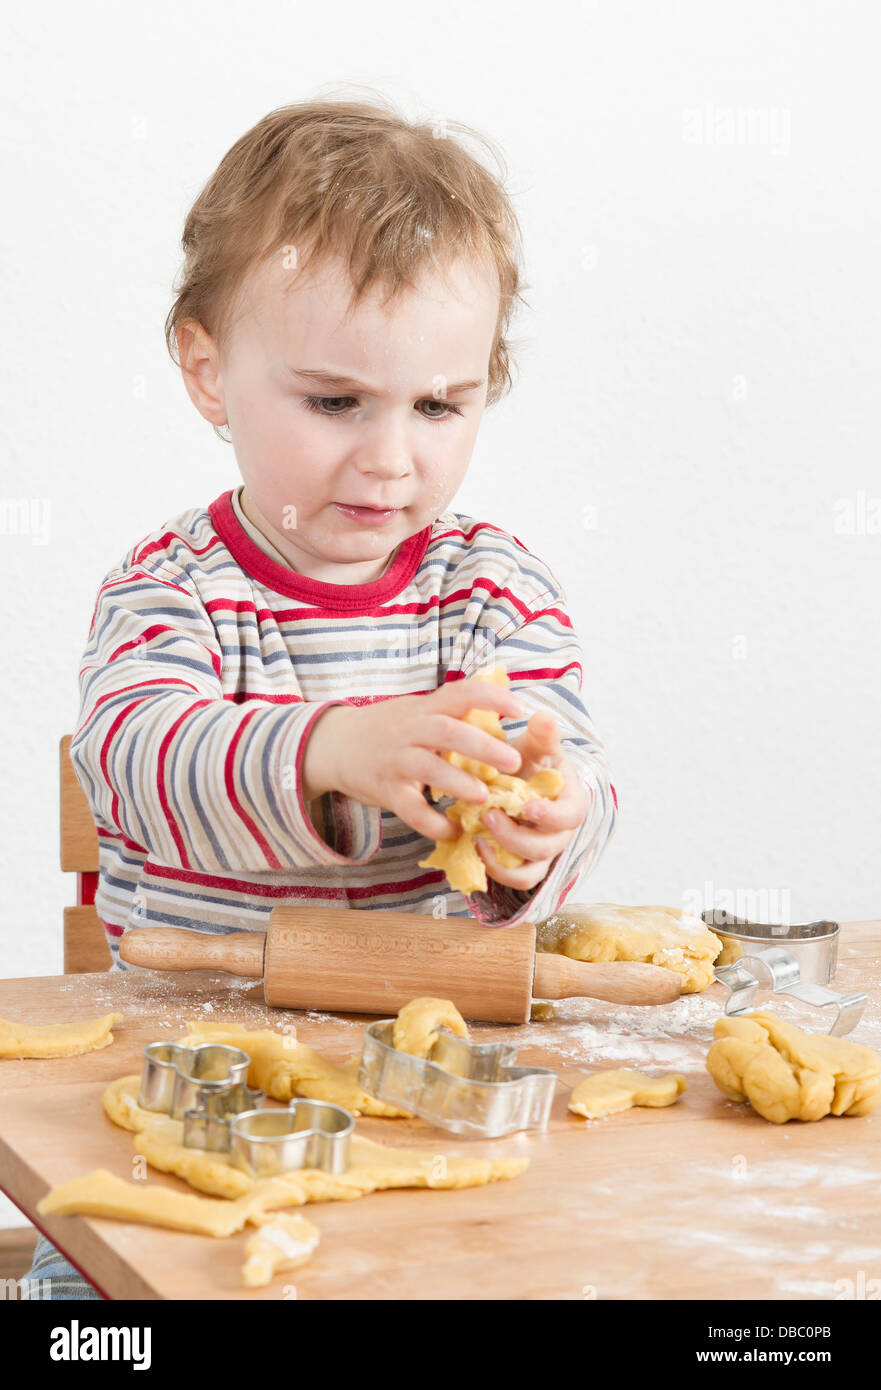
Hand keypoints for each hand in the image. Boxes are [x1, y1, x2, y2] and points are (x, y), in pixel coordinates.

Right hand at [311, 677, 526, 842]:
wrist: (332, 745)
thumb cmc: (386, 729)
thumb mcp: (416, 711)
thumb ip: (450, 712)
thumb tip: (498, 710)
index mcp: (425, 708)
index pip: (461, 692)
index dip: (492, 697)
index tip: (520, 708)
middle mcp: (410, 730)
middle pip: (448, 731)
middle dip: (483, 746)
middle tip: (513, 762)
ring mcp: (395, 759)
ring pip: (428, 767)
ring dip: (459, 782)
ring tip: (485, 797)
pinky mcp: (384, 789)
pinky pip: (410, 808)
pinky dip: (433, 822)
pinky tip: (454, 830)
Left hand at [475, 710, 586, 891]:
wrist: (518, 780)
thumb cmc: (530, 762)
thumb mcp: (536, 746)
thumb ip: (542, 734)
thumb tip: (543, 717)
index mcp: (571, 803)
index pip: (571, 816)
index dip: (551, 815)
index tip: (527, 806)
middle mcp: (560, 833)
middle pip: (546, 847)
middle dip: (515, 835)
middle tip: (487, 815)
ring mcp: (542, 853)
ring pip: (530, 871)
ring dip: (504, 858)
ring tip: (478, 836)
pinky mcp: (523, 864)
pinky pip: (515, 880)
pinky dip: (497, 869)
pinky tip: (476, 845)